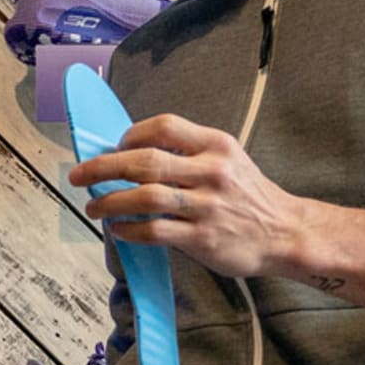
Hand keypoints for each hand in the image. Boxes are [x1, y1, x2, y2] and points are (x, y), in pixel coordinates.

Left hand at [69, 113, 302, 278]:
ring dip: (109, 201)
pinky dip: (130, 229)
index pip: (164, 127)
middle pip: (144, 161)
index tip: (114, 146)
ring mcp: (208, 205)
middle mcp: (212, 171)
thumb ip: (188, 152)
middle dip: (102, 167)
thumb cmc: (249, 195)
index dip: (131, 135)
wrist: (286, 232)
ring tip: (93, 207)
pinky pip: (155, 231)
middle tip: (78, 175)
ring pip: (145, 197)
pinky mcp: (204, 237)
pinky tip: (119, 229)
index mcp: (216, 145)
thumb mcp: (227, 159)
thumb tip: (133, 152)